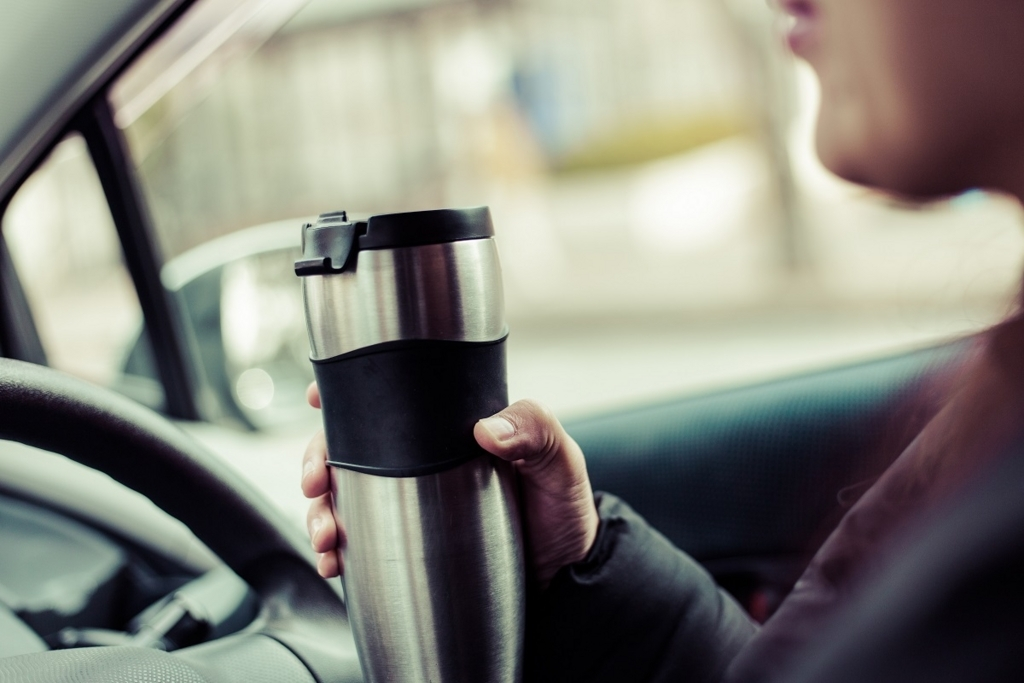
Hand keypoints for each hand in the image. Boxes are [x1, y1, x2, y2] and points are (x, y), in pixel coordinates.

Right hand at [301, 383, 599, 586]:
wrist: (566, 581)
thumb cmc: (563, 512)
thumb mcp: (560, 465)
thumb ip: (536, 434)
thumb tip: (486, 428)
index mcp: (450, 429)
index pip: (392, 399)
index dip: (347, 392)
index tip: (319, 396)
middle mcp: (420, 462)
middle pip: (351, 448)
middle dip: (319, 461)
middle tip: (316, 483)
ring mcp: (410, 504)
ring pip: (344, 496)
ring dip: (320, 511)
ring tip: (326, 535)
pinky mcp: (406, 545)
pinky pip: (357, 543)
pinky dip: (335, 552)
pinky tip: (333, 563)